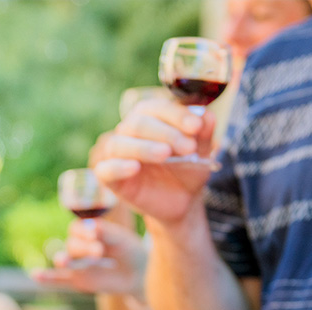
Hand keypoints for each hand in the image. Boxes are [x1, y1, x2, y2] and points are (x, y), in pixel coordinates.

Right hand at [33, 213, 147, 295]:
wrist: (137, 274)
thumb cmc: (129, 251)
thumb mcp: (121, 239)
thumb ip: (106, 232)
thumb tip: (91, 226)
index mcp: (87, 232)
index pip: (77, 229)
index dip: (83, 231)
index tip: (94, 234)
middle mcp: (78, 247)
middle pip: (72, 246)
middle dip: (84, 249)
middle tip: (99, 253)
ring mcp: (76, 265)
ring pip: (65, 261)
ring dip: (63, 260)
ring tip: (62, 261)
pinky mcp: (77, 280)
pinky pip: (59, 280)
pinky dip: (47, 278)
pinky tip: (35, 275)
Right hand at [89, 98, 216, 225]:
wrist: (182, 201)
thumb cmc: (187, 170)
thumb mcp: (201, 152)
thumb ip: (203, 134)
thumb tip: (206, 115)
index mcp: (150, 118)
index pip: (157, 107)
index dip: (176, 114)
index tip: (196, 126)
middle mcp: (129, 132)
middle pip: (138, 123)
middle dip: (166, 133)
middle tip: (188, 148)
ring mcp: (116, 154)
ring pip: (120, 143)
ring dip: (144, 147)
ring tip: (165, 154)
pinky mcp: (108, 177)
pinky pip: (105, 169)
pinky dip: (119, 166)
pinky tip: (135, 167)